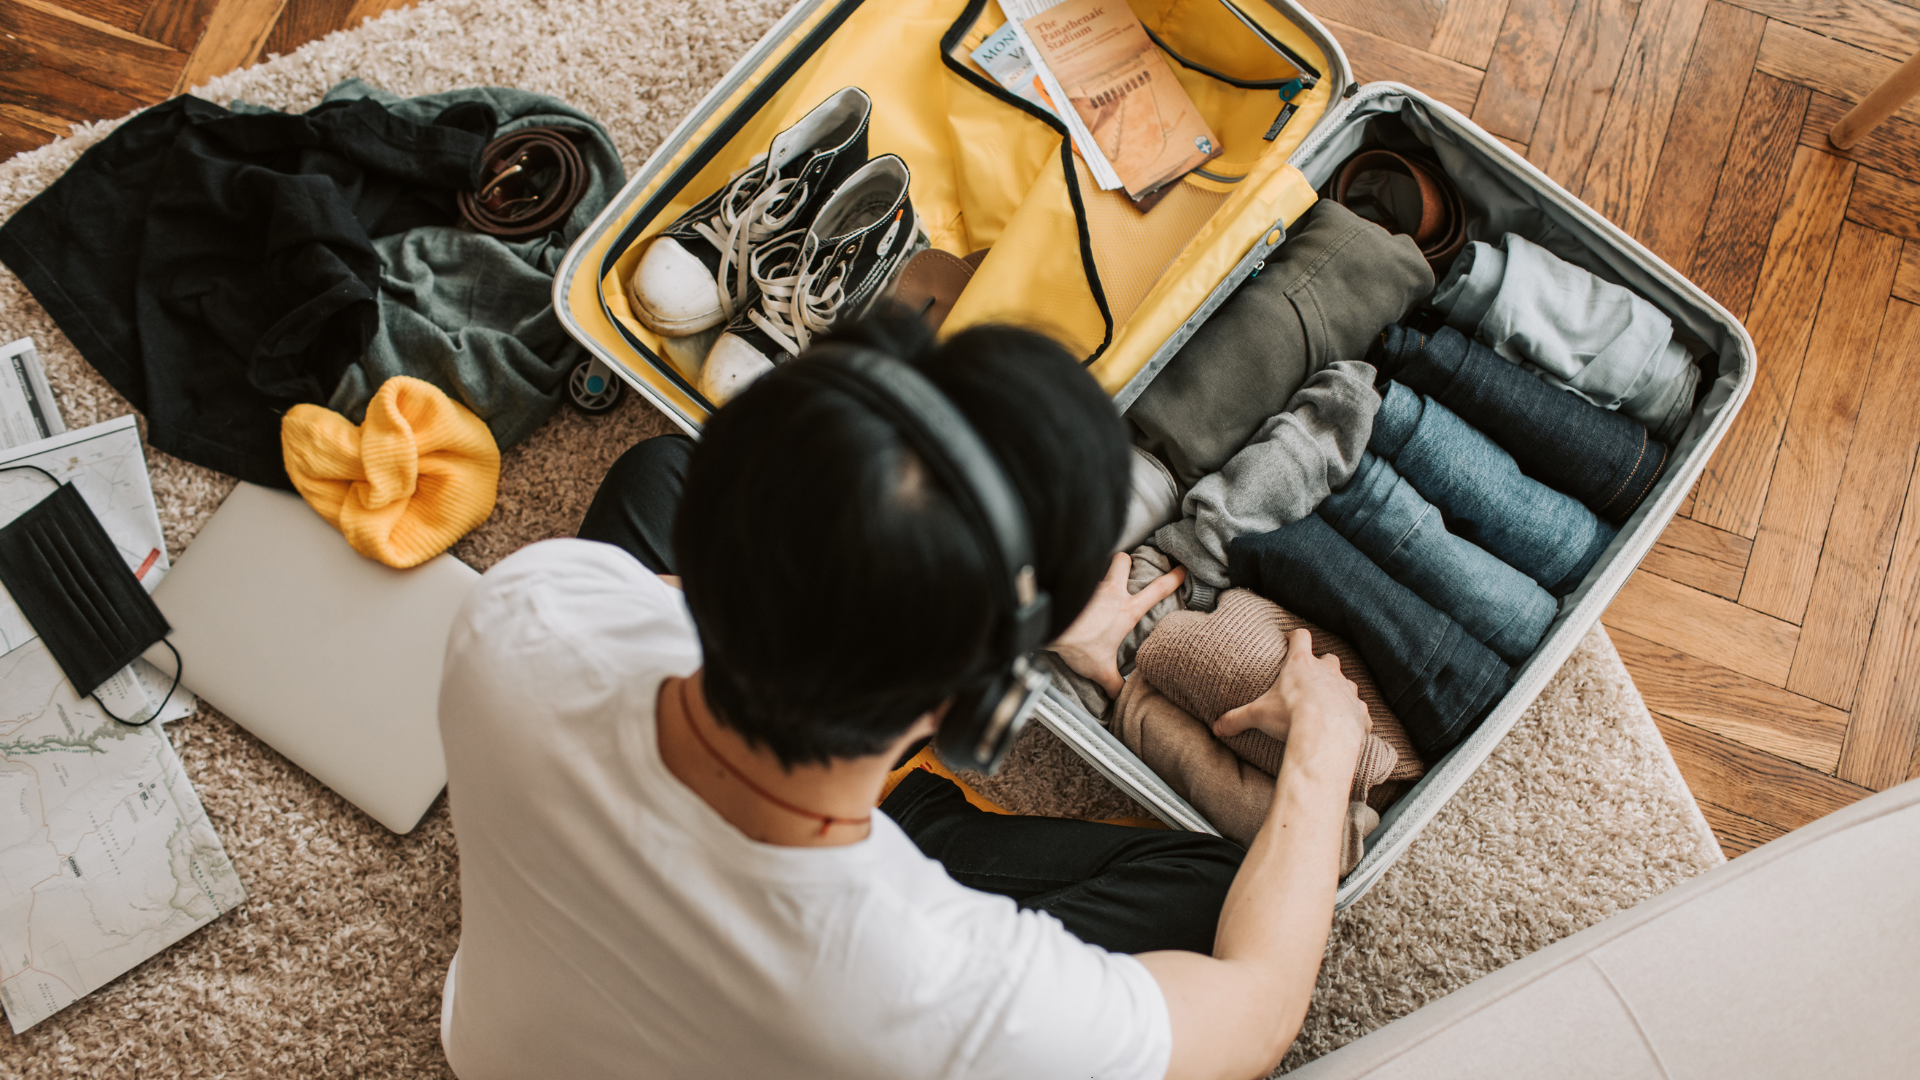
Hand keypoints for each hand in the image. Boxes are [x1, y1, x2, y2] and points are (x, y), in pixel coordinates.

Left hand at [1050, 552, 1185, 698]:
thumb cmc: (1079, 645)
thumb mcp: (1100, 669)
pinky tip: (1069, 591)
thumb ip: (1113, 683)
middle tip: (1124, 568)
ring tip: (1091, 584)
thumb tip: (1120, 697)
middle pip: (1123, 561)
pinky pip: (1076, 575)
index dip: (1173, 578)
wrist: (1050, 626)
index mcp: (1127, 610)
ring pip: (1097, 567)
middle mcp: (1111, 591)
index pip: (1157, 590)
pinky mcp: (1071, 583)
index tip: (1182, 569)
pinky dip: (1075, 580)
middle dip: (1126, 561)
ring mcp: (1091, 585)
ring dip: (1096, 572)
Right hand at [1214, 628, 1368, 776]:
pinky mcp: (1360, 710)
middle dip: (1322, 666)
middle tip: (1311, 679)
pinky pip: (1359, 711)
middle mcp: (1328, 671)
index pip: (1301, 637)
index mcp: (1301, 664)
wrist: (1324, 735)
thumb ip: (1237, 719)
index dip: (1296, 637)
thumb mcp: (1257, 715)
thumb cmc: (1290, 716)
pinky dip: (1353, 716)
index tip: (1292, 639)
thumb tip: (1216, 728)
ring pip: (1347, 683)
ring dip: (1339, 691)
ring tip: (1329, 706)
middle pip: (1329, 658)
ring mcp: (1347, 690)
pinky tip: (1346, 727)